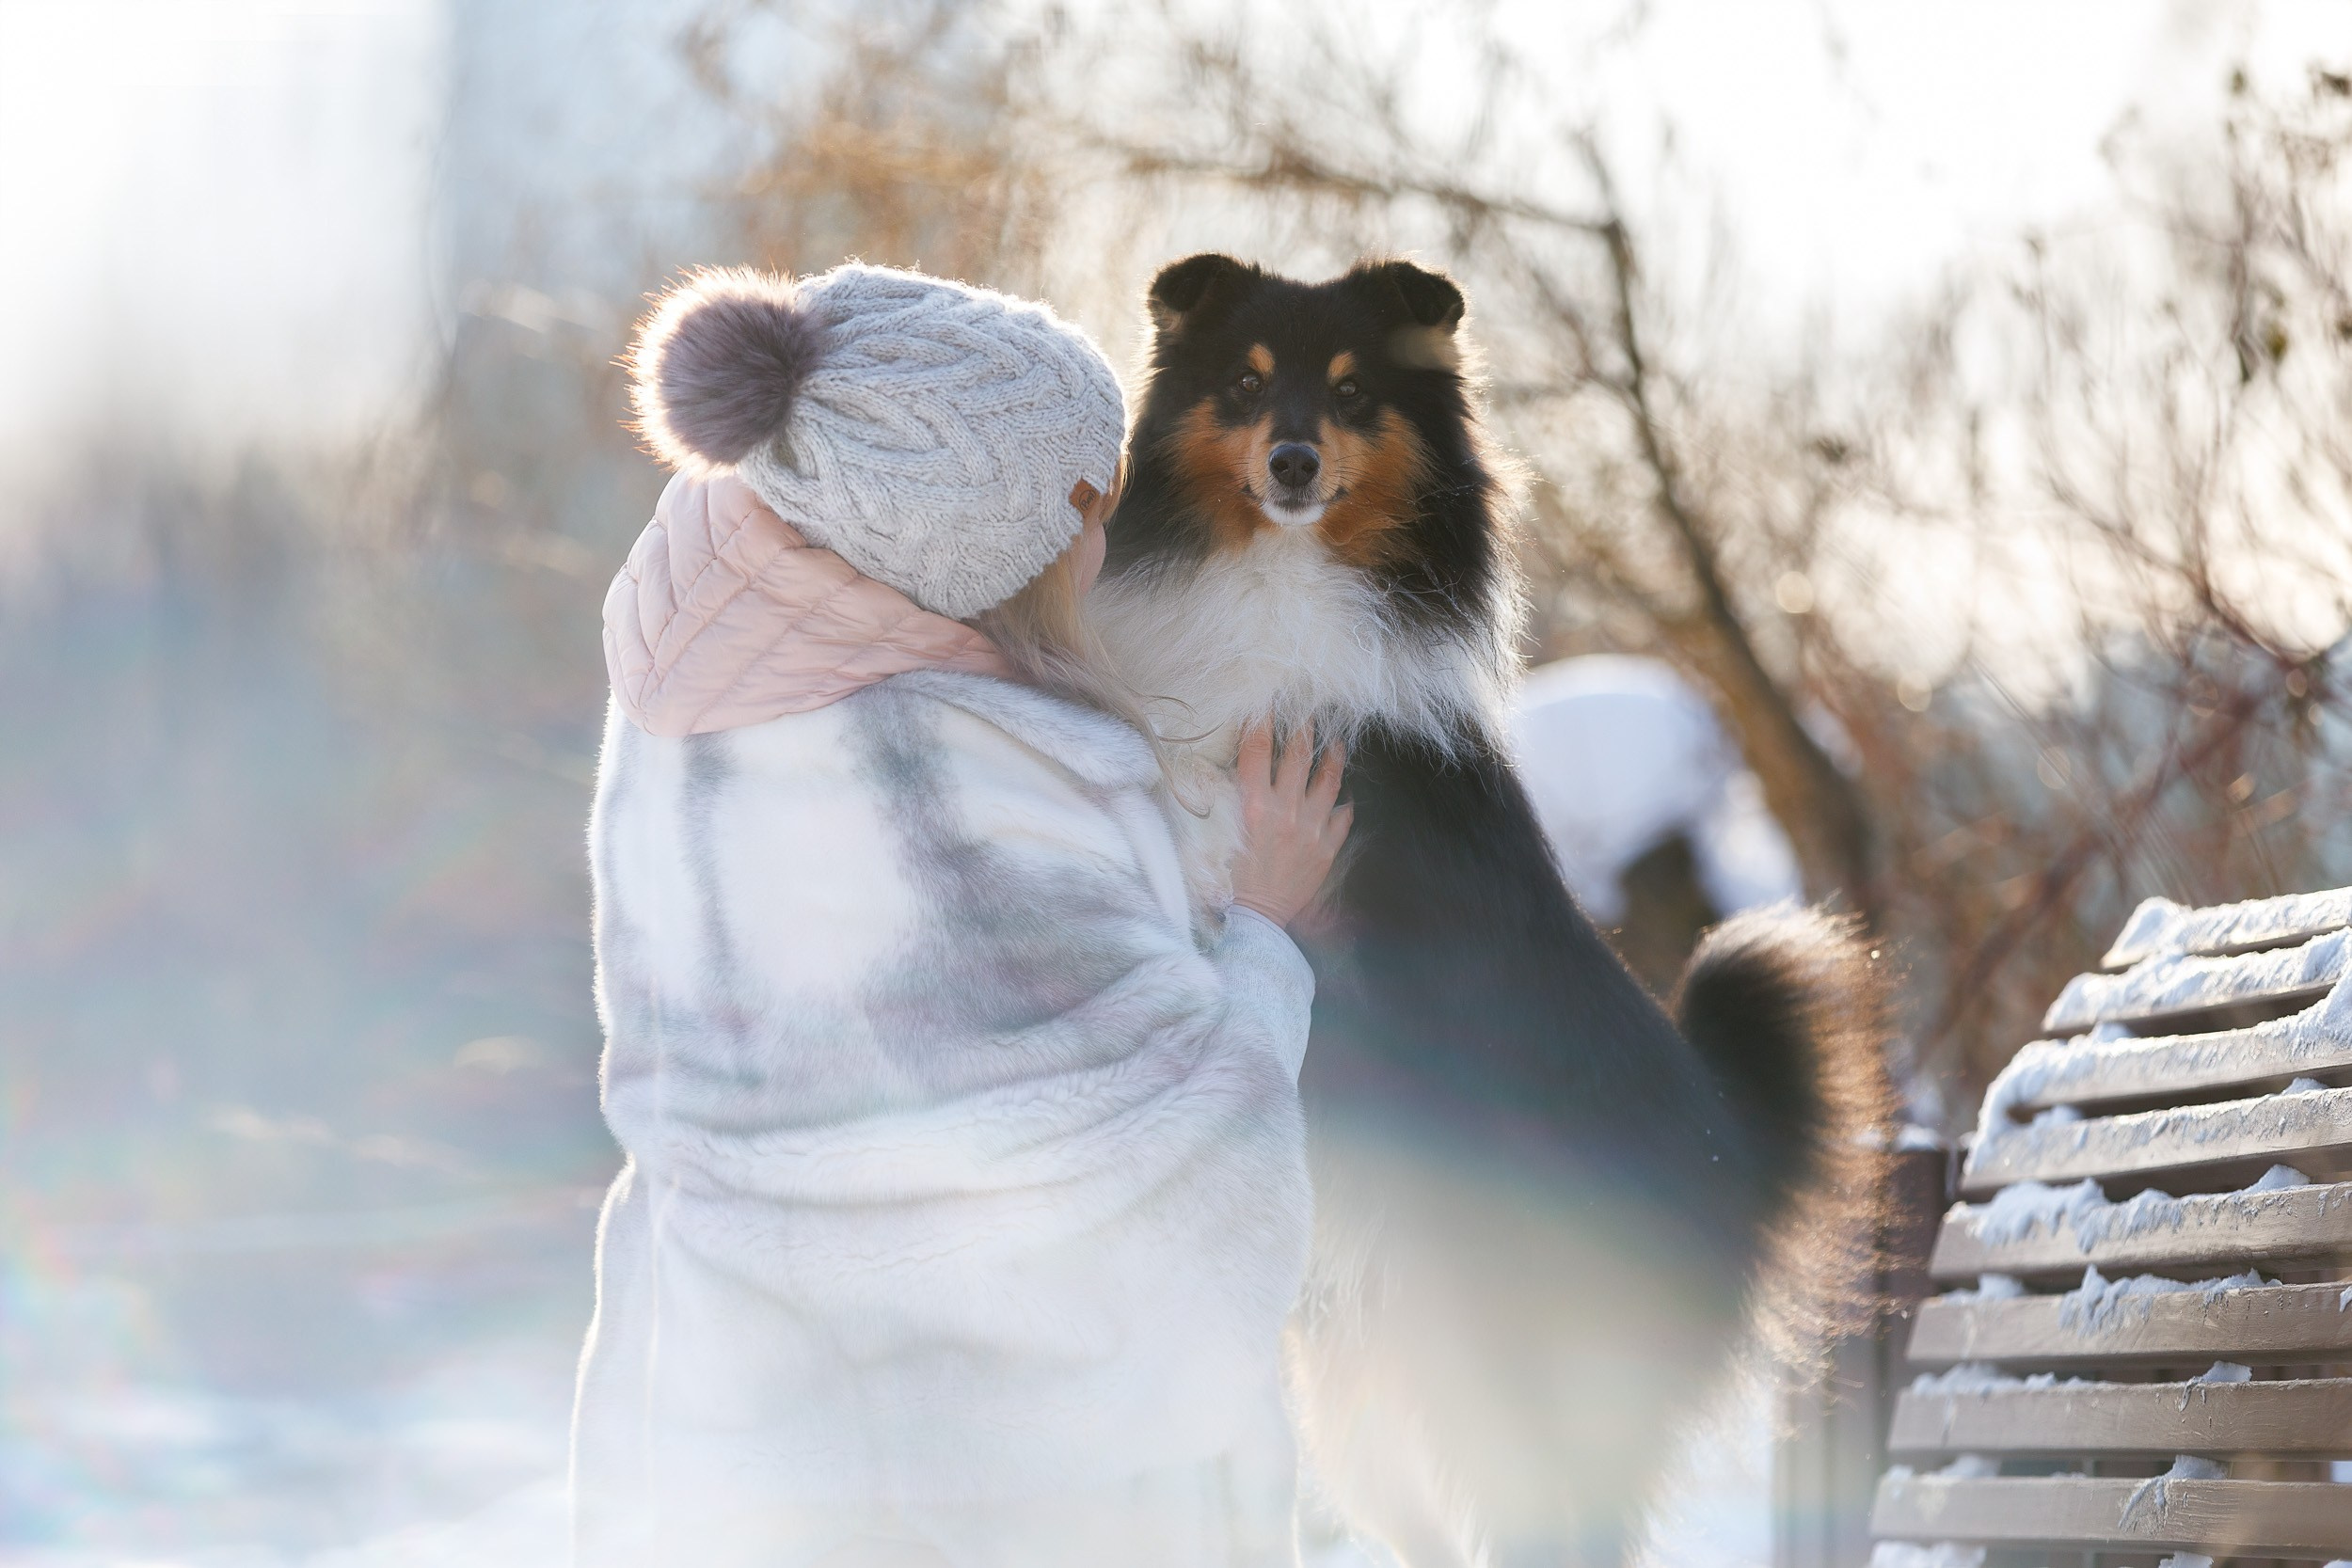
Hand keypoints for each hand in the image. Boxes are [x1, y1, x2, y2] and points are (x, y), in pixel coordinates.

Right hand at [1229, 721, 1351, 929]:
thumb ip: (1226, 799)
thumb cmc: (1227, 879)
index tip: (1267, 700)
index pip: (1257, 749)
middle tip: (1310, 706)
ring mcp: (1310, 829)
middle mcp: (1285, 811)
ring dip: (1333, 756)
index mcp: (1252, 805)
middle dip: (1304, 725)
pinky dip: (1344, 803)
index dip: (1261, 720)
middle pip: (1298, 755)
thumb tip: (1234, 769)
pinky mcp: (1326, 848)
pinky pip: (1342, 817)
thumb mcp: (1215, 834)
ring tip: (1337, 741)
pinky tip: (1343, 795)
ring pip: (1329, 780)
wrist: (1254, 919)